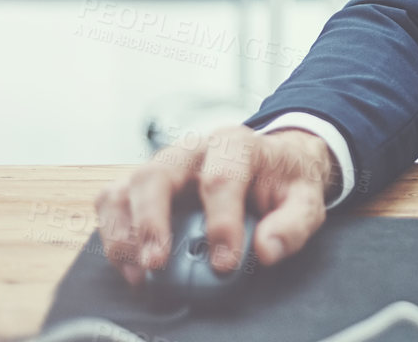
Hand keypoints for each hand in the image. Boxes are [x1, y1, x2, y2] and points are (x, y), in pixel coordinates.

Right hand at [95, 124, 337, 287]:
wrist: (272, 164)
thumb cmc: (283, 182)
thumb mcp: (305, 199)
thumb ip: (293, 224)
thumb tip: (266, 249)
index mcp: (235, 144)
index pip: (222, 178)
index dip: (221, 223)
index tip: (224, 263)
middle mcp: (191, 148)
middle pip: (157, 174)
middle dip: (151, 222)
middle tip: (157, 263)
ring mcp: (163, 164)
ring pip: (126, 187)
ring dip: (124, 233)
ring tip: (140, 272)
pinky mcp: (143, 184)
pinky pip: (111, 201)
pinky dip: (112, 234)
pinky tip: (130, 266)